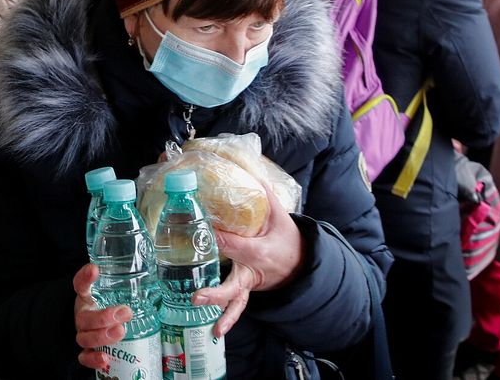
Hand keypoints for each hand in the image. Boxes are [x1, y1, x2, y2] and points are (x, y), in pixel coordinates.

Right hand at [73, 263, 130, 371]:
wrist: (101, 327)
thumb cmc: (111, 308)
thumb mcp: (117, 295)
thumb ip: (129, 287)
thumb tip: (154, 278)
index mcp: (87, 299)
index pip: (81, 285)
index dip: (85, 277)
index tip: (94, 270)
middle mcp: (83, 316)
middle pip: (84, 318)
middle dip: (104, 316)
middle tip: (125, 312)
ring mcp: (83, 334)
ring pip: (84, 338)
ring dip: (102, 336)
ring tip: (120, 331)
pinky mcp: (86, 351)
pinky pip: (84, 358)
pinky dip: (93, 359)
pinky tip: (106, 358)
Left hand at [192, 188, 303, 336]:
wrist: (302, 263)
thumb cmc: (287, 238)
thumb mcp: (279, 215)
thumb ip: (261, 193)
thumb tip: (243, 168)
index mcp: (260, 251)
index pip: (233, 245)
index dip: (216, 239)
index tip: (198, 231)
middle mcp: (254, 272)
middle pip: (234, 285)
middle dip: (217, 293)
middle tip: (197, 296)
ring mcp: (250, 285)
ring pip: (237, 302)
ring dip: (225, 316)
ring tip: (214, 331)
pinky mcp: (246, 292)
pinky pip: (237, 307)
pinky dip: (228, 319)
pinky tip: (214, 332)